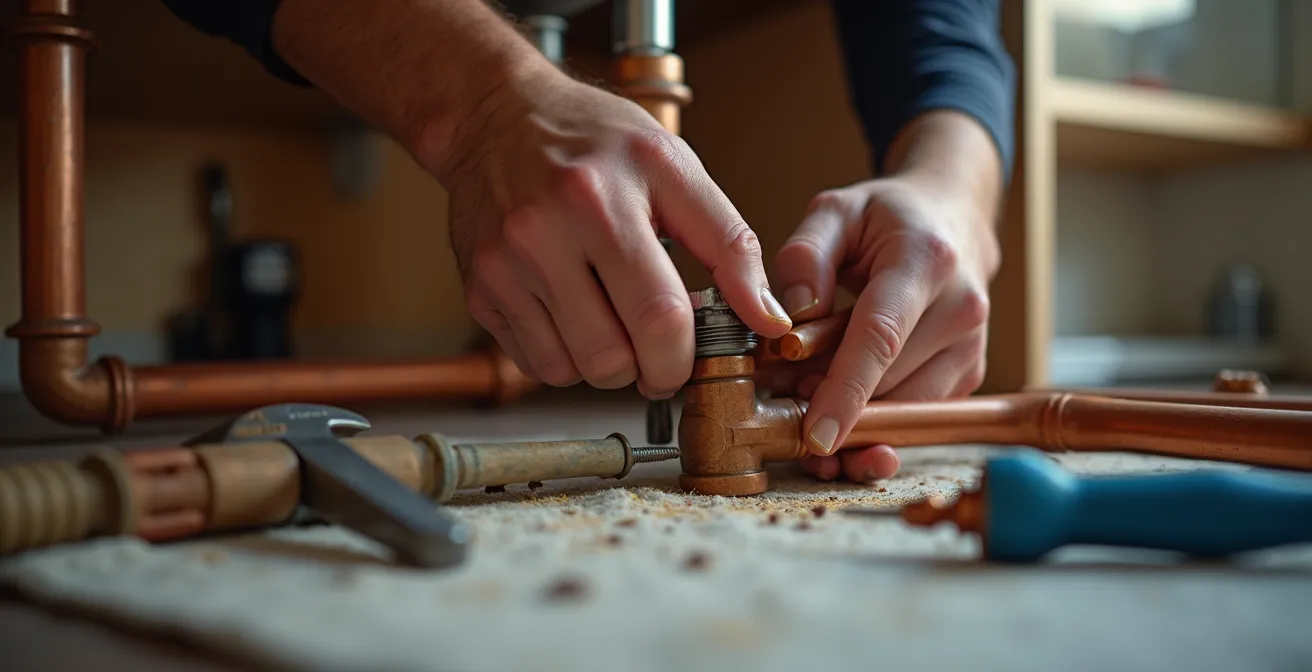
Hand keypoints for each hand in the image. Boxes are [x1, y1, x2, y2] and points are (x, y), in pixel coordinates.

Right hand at [438, 67, 791, 396]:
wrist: (496, 115)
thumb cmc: (594, 139)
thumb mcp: (673, 167)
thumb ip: (729, 243)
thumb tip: (769, 319)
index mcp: (602, 200)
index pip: (658, 316)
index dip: (684, 357)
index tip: (693, 355)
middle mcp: (543, 233)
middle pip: (610, 357)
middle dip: (648, 369)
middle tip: (657, 349)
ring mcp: (503, 265)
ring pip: (570, 372)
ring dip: (605, 365)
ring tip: (614, 321)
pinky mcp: (479, 287)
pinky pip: (534, 363)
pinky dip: (565, 358)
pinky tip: (576, 316)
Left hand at [767, 112, 1003, 482]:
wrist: (954, 217)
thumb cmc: (889, 216)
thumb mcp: (835, 211)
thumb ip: (804, 257)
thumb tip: (793, 317)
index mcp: (925, 261)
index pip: (882, 338)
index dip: (846, 392)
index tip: (817, 435)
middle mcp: (961, 309)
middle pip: (887, 382)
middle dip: (828, 398)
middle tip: (780, 385)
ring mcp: (971, 346)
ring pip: (901, 408)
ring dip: (851, 410)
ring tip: (809, 380)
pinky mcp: (969, 374)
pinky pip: (913, 411)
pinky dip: (874, 409)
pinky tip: (845, 383)